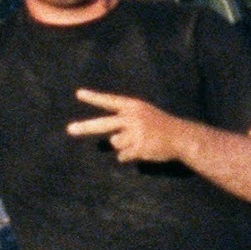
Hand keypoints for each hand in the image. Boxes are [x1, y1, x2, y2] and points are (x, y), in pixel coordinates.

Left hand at [67, 92, 193, 168]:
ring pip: (115, 143)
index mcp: (133, 106)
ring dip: (124, 145)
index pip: (110, 101)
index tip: (78, 94)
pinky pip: (123, 156)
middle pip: (104, 124)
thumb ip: (126, 121)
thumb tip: (109, 141)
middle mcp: (133, 118)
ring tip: (139, 141)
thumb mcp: (144, 114)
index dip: (94, 98)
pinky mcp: (139, 148)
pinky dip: (129, 156)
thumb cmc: (160, 125)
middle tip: (69, 129)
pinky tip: (142, 150)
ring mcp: (136, 133)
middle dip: (85, 127)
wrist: (181, 137)